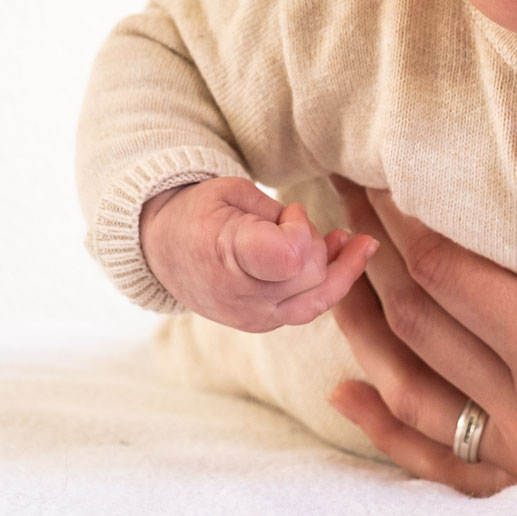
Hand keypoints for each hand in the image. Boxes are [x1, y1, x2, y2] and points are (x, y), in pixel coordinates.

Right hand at [140, 176, 376, 331]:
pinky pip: (308, 309)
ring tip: (355, 241)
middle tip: (292, 218)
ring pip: (319, 300)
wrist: (161, 248)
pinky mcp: (262, 324)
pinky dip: (328, 284)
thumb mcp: (232, 191)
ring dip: (341, 269)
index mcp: (227, 253)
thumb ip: (278, 214)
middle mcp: (241, 296)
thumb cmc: (198, 212)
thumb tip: (319, 241)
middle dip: (315, 242)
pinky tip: (340, 256)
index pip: (291, 257)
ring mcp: (252, 317)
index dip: (302, 231)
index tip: (290, 211)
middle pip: (311, 274)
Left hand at [324, 115, 516, 495]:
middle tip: (329, 193)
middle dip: (369, 253)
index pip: (448, 273)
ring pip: (413, 395)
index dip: (395, 214)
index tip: (364, 159)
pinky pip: (443, 464)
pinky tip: (348, 394)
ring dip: (361, 329)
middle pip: (417, 327)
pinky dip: (389, 429)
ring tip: (325, 267)